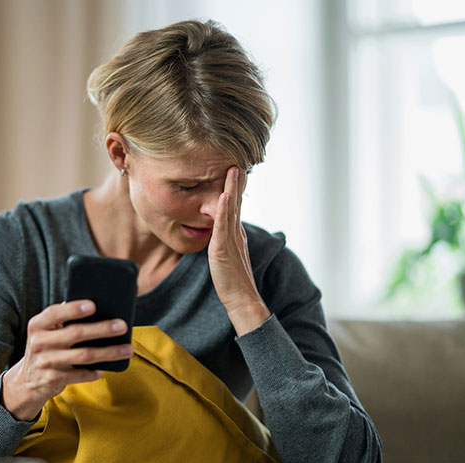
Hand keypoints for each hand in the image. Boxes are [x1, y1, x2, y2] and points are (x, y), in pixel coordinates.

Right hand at [1, 300, 133, 420]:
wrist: (27, 380)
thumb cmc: (47, 346)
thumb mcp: (47, 331)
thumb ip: (64, 319)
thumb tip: (100, 308)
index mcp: (38, 324)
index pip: (55, 313)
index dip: (74, 309)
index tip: (94, 305)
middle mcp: (39, 342)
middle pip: (76, 333)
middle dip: (102, 329)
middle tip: (122, 325)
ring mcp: (46, 362)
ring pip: (84, 355)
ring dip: (108, 352)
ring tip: (127, 349)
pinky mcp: (53, 379)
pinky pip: (80, 374)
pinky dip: (94, 372)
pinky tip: (105, 369)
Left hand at [208, 167, 270, 334]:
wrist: (241, 299)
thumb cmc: (233, 280)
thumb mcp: (229, 254)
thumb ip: (226, 239)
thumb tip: (222, 228)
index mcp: (236, 233)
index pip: (236, 206)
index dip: (236, 188)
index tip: (235, 170)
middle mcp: (236, 233)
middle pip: (237, 203)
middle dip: (237, 182)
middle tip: (237, 161)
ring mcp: (232, 240)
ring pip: (232, 210)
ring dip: (232, 189)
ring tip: (233, 170)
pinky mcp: (224, 249)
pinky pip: (224, 227)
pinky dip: (225, 210)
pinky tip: (225, 196)